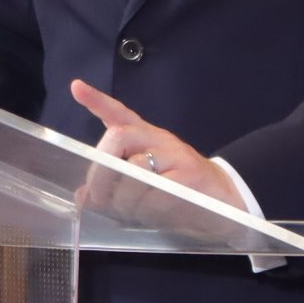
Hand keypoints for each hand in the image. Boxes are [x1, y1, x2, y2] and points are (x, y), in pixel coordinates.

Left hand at [69, 79, 240, 217]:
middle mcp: (160, 139)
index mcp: (146, 137)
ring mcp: (176, 155)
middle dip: (100, 171)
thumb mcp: (145, 182)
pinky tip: (154, 215)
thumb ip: (113, 185)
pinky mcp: (190, 176)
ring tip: (130, 212)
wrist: (226, 198)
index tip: (77, 87)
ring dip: (124, 200)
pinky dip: (148, 209)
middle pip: (118, 137)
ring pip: (134, 170)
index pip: (119, 113)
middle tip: (97, 196)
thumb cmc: (179, 188)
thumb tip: (82, 196)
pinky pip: (156, 193)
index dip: (97, 101)